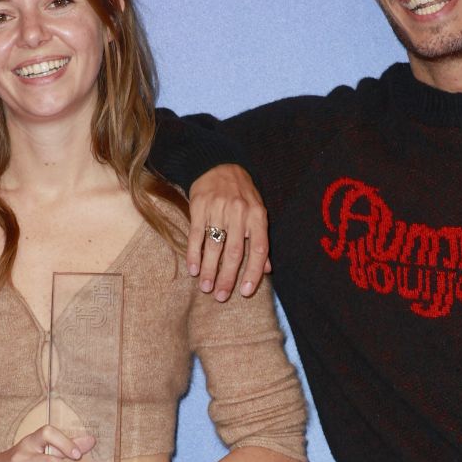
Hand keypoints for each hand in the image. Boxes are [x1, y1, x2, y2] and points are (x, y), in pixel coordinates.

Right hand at [185, 165, 270, 299]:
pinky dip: (194, 254)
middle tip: (221, 297)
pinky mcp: (199, 206)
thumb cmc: (241, 195)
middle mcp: (239, 213)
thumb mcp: (257, 213)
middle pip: (234, 252)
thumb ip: (260, 240)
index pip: (258, 249)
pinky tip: (193, 269)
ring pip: (214, 246)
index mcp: (258, 216)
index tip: (246, 292)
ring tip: (206, 288)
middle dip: (227, 277)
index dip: (253, 273)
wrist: (218, 165)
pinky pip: (196, 235)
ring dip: (209, 270)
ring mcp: (218, 209)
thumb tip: (267, 269)